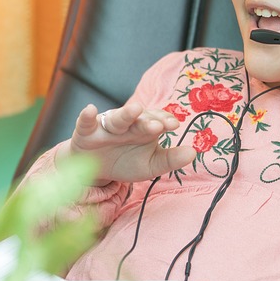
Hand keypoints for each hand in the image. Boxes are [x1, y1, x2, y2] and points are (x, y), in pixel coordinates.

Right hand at [65, 101, 194, 183]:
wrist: (96, 171)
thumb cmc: (126, 163)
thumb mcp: (150, 166)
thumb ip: (170, 159)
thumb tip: (193, 153)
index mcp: (144, 129)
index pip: (157, 121)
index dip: (164, 121)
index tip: (174, 125)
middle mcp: (127, 124)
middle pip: (139, 119)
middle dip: (148, 121)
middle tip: (158, 125)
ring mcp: (106, 127)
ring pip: (117, 118)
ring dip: (125, 114)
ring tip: (134, 109)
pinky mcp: (86, 132)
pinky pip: (86, 123)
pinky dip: (86, 116)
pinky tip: (90, 110)